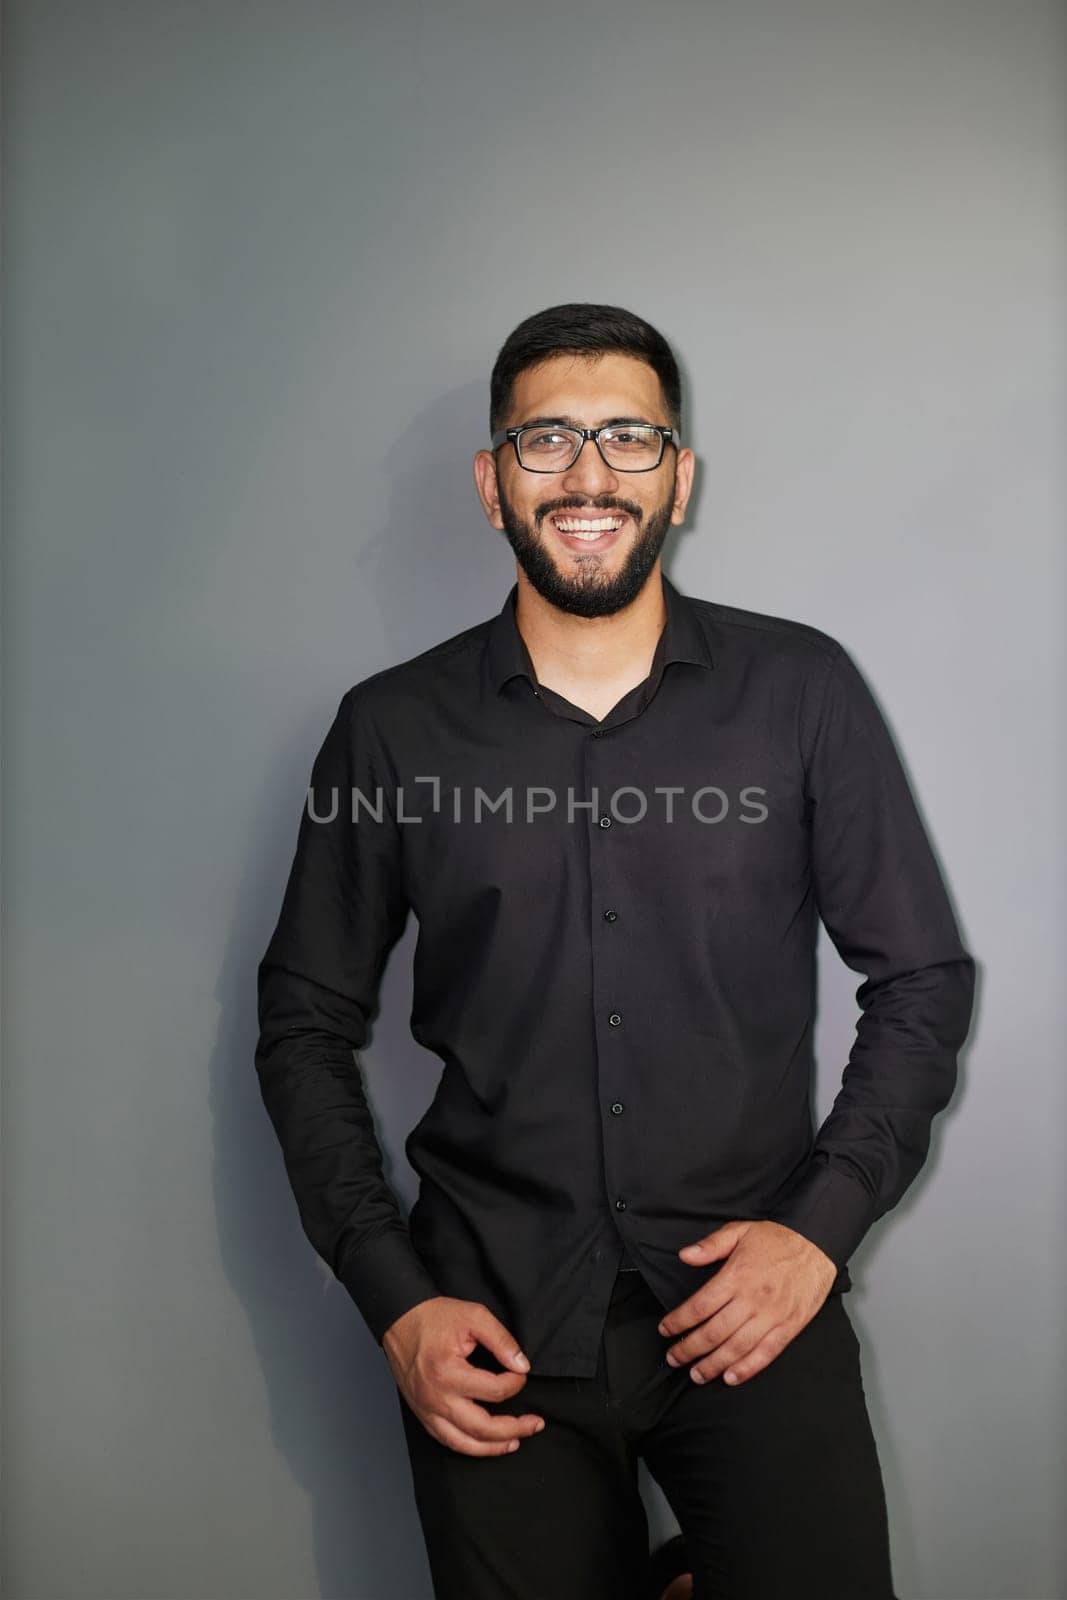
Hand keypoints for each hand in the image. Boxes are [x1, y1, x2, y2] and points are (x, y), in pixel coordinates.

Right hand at [382, 1296, 546, 1456]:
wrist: (400, 1321)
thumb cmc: (434, 1317)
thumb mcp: (474, 1316)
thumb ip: (501, 1340)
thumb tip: (522, 1365)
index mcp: (448, 1371)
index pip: (494, 1390)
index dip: (516, 1382)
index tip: (522, 1373)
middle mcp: (436, 1397)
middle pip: (482, 1427)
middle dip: (514, 1428)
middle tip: (536, 1423)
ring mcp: (427, 1410)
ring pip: (464, 1443)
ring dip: (494, 1447)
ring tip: (516, 1441)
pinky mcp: (422, 1414)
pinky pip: (448, 1441)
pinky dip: (470, 1447)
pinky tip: (486, 1444)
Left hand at [657, 1220, 837, 1387]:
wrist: (817, 1243)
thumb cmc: (776, 1238)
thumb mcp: (740, 1230)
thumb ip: (711, 1245)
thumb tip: (684, 1255)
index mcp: (736, 1276)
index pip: (700, 1306)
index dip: (679, 1321)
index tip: (665, 1330)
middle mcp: (752, 1299)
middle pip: (714, 1332)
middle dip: (689, 1348)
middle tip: (674, 1358)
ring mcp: (772, 1316)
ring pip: (737, 1348)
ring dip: (713, 1365)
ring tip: (696, 1375)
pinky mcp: (789, 1327)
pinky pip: (766, 1353)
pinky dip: (747, 1369)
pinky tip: (731, 1378)